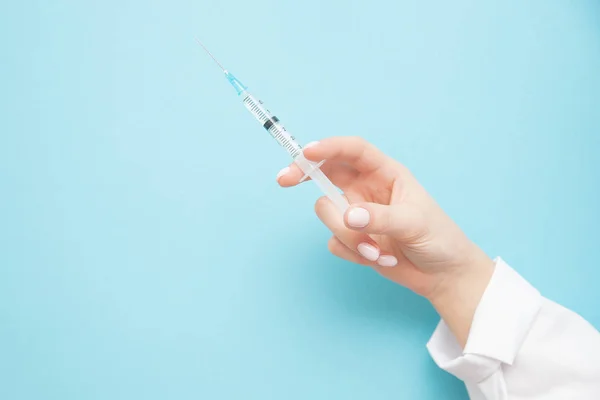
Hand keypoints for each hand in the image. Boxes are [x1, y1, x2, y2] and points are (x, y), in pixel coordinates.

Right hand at [277, 137, 494, 344]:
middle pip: (325, 173)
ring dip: (349, 237)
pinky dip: (354, 254)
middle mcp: (366, 189)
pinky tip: (380, 259)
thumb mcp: (414, 223)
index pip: (353, 151)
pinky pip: (334, 242)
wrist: (442, 274)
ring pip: (328, 214)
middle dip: (304, 174)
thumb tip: (348, 217)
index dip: (329, 147)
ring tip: (379, 252)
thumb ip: (380, 218)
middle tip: (284, 180)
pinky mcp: (352, 239)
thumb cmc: (438, 239)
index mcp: (385, 173)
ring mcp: (356, 214)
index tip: (306, 153)